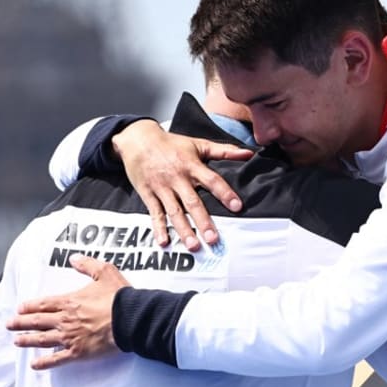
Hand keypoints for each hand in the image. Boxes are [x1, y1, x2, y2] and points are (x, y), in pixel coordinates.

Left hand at [7, 255, 129, 369]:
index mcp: (69, 301)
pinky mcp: (78, 352)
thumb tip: (74, 258)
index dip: (29, 307)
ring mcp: (69, 337)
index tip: (19, 309)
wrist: (131, 319)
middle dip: (21, 323)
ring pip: (42, 340)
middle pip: (37, 322)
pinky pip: (57, 359)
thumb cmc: (119, 297)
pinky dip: (44, 363)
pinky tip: (34, 365)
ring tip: (17, 341)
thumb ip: (87, 265)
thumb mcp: (105, 272)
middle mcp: (65, 320)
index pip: (43, 304)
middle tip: (10, 325)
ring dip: (28, 340)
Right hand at [111, 120, 253, 250]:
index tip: (237, 207)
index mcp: (191, 165)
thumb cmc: (171, 144)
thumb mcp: (198, 144)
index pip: (212, 180)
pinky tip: (164, 242)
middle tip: (213, 239)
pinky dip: (158, 228)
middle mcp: (177, 178)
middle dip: (203, 222)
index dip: (225, 193)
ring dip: (184, 230)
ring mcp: (162, 188)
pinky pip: (155, 214)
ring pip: (174, 212)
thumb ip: (224, 151)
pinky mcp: (148, 195)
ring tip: (194, 246)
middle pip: (192, 202)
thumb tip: (249, 153)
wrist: (138, 139)